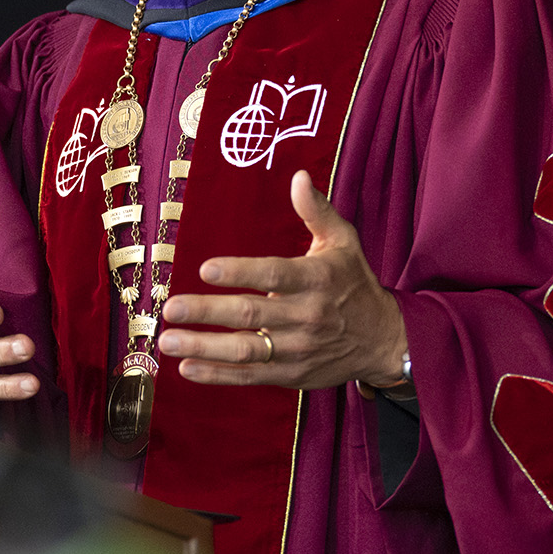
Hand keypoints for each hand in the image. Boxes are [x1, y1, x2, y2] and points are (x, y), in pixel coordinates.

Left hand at [159, 171, 406, 389]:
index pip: (274, 275)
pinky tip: (187, 367)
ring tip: (168, 341)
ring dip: (203, 347)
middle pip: (250, 314)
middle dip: (207, 312)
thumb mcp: (343, 242)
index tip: (206, 269)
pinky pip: (249, 376)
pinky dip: (217, 375)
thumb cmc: (354, 284)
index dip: (240, 272)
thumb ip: (317, 211)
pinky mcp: (291, 374)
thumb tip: (298, 176)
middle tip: (170, 308)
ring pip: (245, 350)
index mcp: (316, 279)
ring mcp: (297, 349)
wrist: (384, 340)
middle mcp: (306, 316)